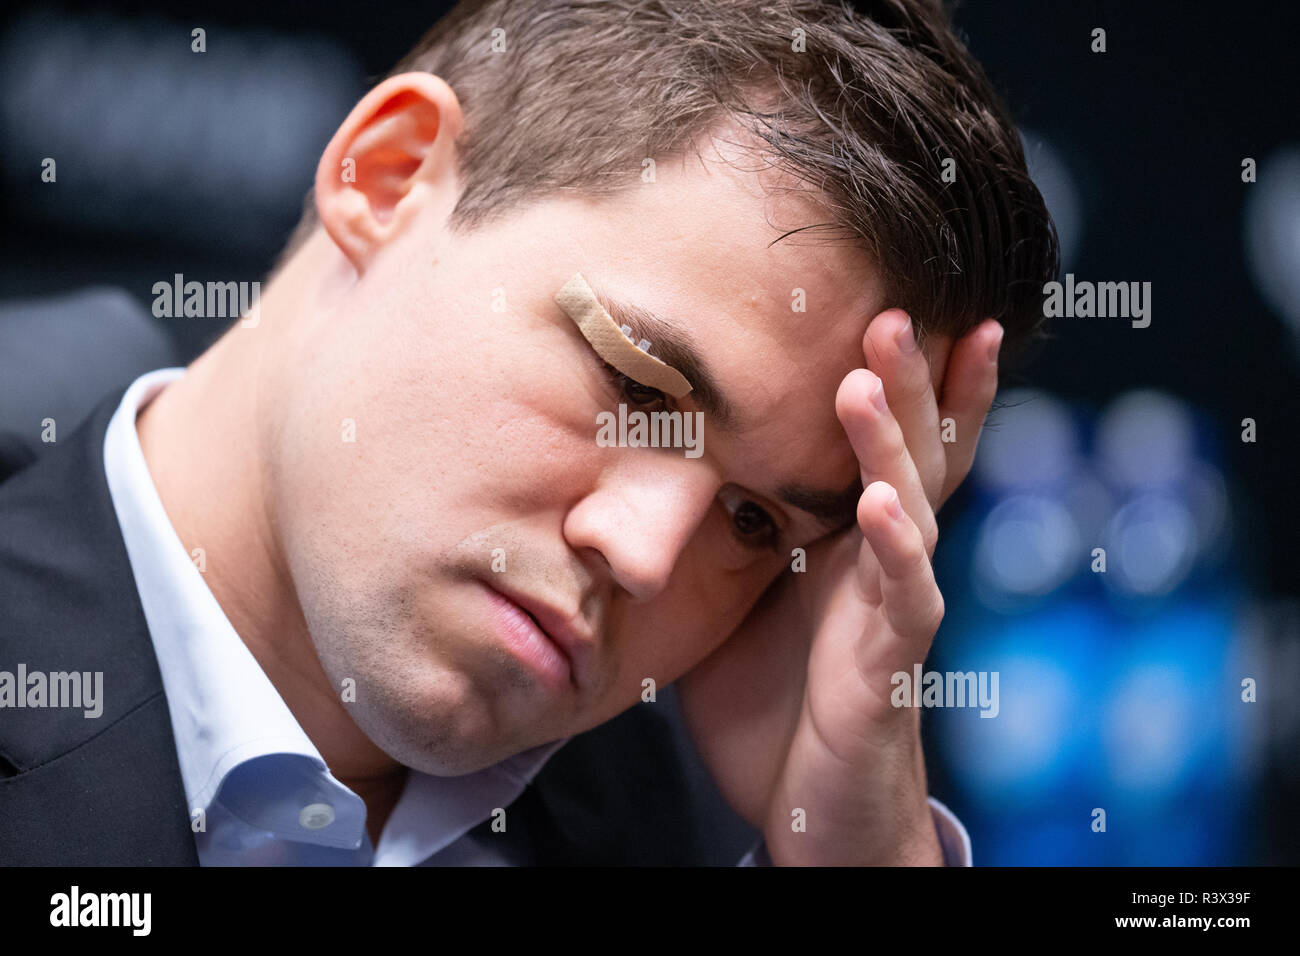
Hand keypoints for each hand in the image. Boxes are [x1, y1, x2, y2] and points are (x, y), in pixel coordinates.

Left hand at [678, 309, 1002, 864]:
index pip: (884, 442)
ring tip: (871, 375)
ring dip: (892, 441)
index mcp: (847, 538)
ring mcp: (894, 607)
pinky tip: (883, 506)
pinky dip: (897, 549)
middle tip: (898, 304)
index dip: (903, 379)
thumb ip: (717, 533)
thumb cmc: (773, 704)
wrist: (810, 810)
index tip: (901, 298)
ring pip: (912, 506)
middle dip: (909, 378)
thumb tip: (648, 468)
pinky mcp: (891, 664)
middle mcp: (883, 558)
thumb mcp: (731, 600)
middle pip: (911, 452)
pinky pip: (903, 598)